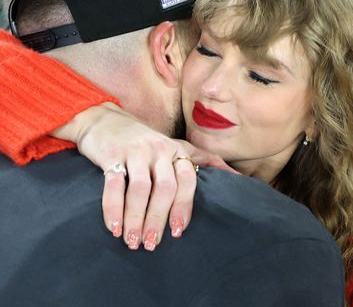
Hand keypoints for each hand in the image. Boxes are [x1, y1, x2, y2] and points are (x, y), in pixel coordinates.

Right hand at [52, 102, 229, 249]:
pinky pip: (115, 185)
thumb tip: (237, 177)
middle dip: (160, 218)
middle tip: (152, 243)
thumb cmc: (144, 140)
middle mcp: (159, 149)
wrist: (104, 120)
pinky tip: (114, 228)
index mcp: (176, 150)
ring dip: (137, 218)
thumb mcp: (176, 145)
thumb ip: (204, 159)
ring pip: (141, 189)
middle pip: (166, 188)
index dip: (185, 206)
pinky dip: (114, 209)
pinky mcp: (112, 154)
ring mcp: (135, 151)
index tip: (178, 231)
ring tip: (132, 241)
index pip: (188, 180)